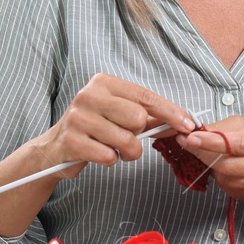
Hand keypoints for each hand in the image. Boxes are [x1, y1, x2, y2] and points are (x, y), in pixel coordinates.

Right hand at [33, 73, 196, 175]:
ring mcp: (78, 118)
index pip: (145, 96)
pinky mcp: (72, 141)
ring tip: (114, 149)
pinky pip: (109, 156)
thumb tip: (182, 121)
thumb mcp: (119, 114)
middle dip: (139, 135)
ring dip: (127, 152)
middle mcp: (89, 95)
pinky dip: (110, 160)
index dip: (170, 112)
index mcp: (104, 83)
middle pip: (138, 118)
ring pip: (126, 140)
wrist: (56, 147)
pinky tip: (99, 154)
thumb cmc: (95, 129)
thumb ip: (148, 115)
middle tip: (126, 136)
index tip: (188, 124)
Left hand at [177, 115, 243, 203]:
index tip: (191, 139)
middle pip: (228, 166)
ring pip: (226, 180)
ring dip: (213, 168)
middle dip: (204, 156)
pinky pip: (229, 189)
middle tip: (191, 145)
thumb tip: (198, 131)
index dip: (212, 142)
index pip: (237, 143)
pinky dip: (222, 179)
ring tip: (216, 157)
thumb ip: (223, 127)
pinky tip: (228, 170)